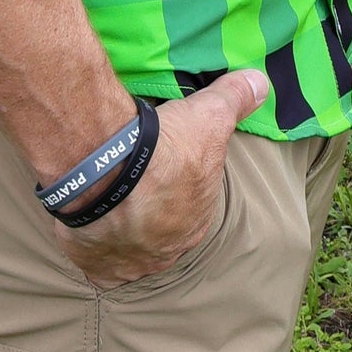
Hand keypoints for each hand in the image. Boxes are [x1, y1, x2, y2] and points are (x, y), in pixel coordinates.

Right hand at [53, 68, 269, 288]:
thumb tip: (261, 83)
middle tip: (134, 178)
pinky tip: (90, 229)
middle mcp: (168, 250)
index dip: (180, 183)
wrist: (105, 175)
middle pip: (162, 228)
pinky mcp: (97, 267)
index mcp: (196, 221)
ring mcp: (132, 263)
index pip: (193, 205)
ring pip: (131, 248)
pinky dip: (95, 251)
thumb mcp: (208, 115)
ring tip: (109, 198)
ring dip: (124, 230)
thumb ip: (234, 99)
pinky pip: (99, 266)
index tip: (164, 162)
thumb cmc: (163, 151)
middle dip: (153, 208)